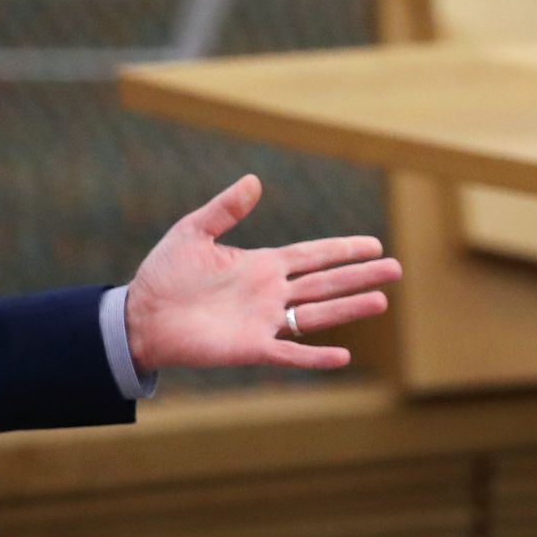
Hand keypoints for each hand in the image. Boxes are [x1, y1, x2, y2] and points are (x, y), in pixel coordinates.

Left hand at [125, 174, 400, 373]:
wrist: (140, 316)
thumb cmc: (163, 274)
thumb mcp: (193, 232)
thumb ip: (225, 209)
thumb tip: (255, 180)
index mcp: (260, 264)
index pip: (312, 255)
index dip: (342, 249)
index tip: (374, 244)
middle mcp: (269, 292)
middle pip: (325, 282)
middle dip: (359, 275)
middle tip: (396, 268)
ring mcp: (263, 321)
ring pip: (316, 313)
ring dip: (348, 308)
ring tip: (382, 300)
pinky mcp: (250, 348)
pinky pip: (290, 353)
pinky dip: (315, 355)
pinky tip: (344, 355)